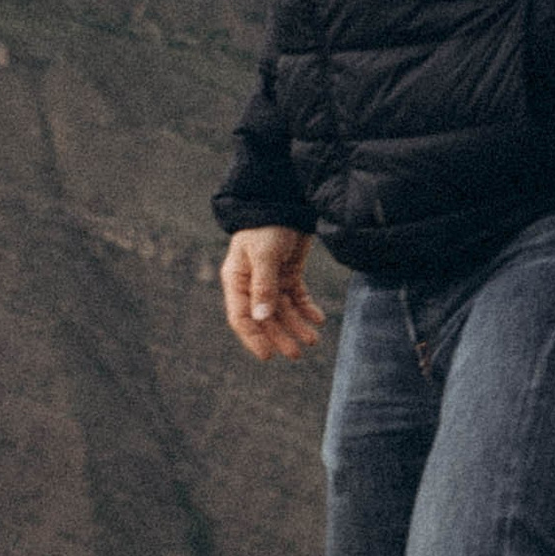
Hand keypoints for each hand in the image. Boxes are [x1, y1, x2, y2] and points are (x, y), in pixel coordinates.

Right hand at [223, 225, 323, 357]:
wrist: (285, 200)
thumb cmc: (267, 225)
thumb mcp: (264, 254)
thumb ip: (264, 286)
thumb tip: (262, 318)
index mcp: (237, 280)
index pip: (241, 317)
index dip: (253, 338)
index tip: (268, 355)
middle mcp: (252, 284)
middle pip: (265, 318)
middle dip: (281, 336)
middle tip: (297, 353)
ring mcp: (271, 279)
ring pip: (283, 310)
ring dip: (297, 325)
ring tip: (313, 340)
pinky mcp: (289, 273)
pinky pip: (297, 297)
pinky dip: (307, 309)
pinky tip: (318, 319)